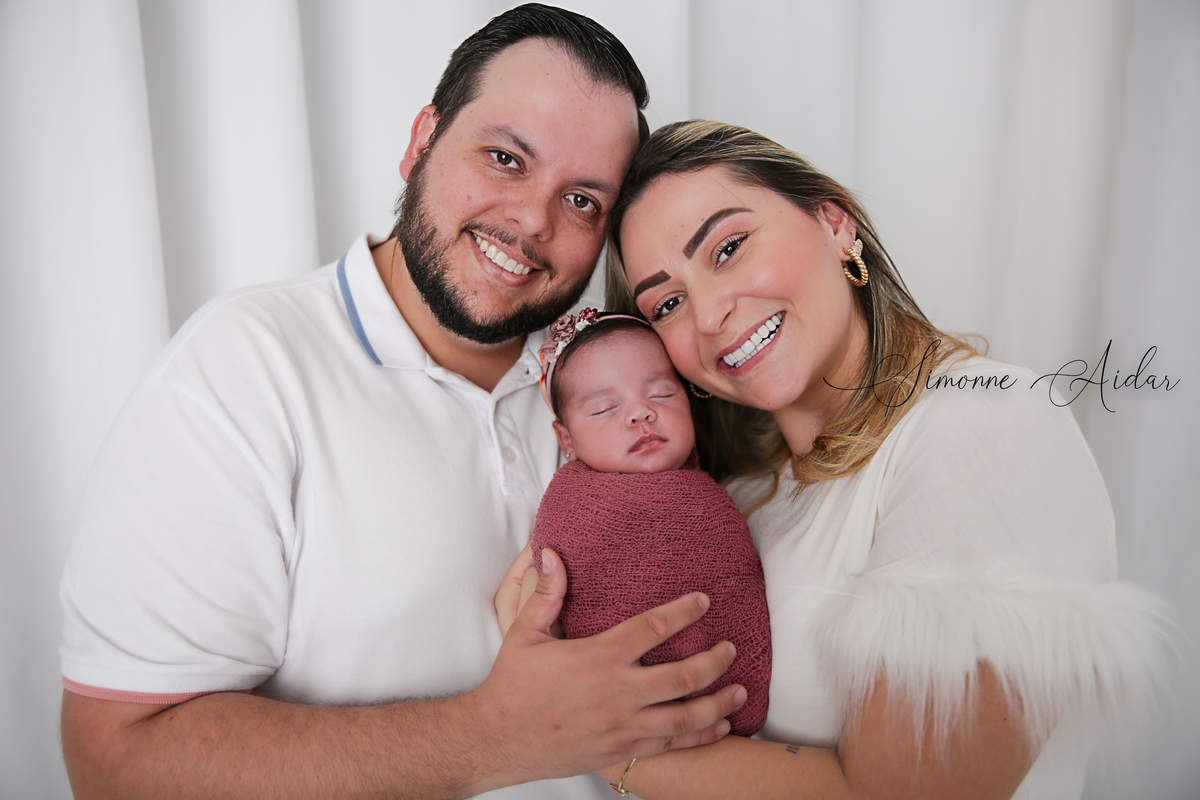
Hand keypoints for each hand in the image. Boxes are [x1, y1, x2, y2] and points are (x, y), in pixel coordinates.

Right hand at [471, 548, 744, 789]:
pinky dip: (699, 737)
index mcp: (598, 657)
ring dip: (718, 702)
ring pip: (684, 716)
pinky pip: (670, 745)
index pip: (653, 628)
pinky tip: (718, 728)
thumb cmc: (512, 686)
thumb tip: (552, 552)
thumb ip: (546, 593)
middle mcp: (618, 692)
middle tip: (731, 648)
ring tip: (740, 689)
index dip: (683, 611)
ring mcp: (622, 725)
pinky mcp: (619, 749)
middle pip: (683, 676)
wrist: (497, 740)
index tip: (703, 600)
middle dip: (714, 661)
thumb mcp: (524, 632)